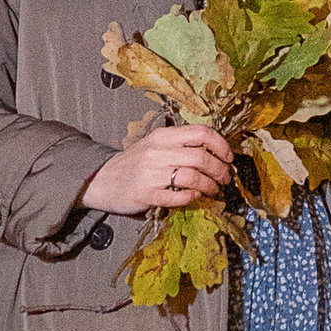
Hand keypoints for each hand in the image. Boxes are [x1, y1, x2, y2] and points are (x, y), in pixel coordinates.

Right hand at [82, 122, 233, 214]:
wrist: (102, 180)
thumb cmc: (134, 164)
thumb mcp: (155, 146)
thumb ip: (180, 145)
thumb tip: (214, 151)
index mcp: (163, 136)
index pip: (201, 133)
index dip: (221, 145)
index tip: (228, 157)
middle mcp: (158, 152)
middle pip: (201, 157)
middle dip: (220, 170)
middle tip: (225, 178)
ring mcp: (151, 173)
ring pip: (193, 176)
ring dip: (210, 186)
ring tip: (214, 191)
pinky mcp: (146, 193)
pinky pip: (177, 195)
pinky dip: (191, 197)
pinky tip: (194, 197)